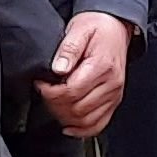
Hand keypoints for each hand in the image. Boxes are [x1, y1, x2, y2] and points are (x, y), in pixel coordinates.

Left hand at [36, 12, 129, 136]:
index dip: (50, 92)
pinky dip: (82, 129)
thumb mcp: (79, 29)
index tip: (41, 84)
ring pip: (86, 120)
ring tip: (54, 103)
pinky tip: (68, 126)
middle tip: (44, 92)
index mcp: (102, 66)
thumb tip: (58, 69)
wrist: (116, 26)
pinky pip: (99, 124)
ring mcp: (114, 94)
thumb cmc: (97, 27)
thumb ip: (68, 49)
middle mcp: (112, 84)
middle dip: (55, 104)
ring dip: (65, 117)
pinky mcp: (114, 100)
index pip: (72, 92)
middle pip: (78, 109)